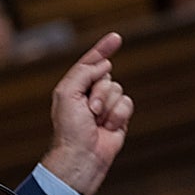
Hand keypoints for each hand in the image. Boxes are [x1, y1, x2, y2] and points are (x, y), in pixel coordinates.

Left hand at [41, 32, 133, 194]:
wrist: (83, 156)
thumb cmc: (69, 130)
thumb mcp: (67, 93)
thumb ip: (83, 72)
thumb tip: (103, 65)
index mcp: (74, 87)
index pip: (90, 63)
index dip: (102, 49)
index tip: (116, 38)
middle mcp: (90, 94)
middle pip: (106, 76)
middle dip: (100, 91)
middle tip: (90, 110)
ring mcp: (105, 106)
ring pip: (118, 89)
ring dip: (108, 105)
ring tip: (97, 121)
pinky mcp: (119, 118)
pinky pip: (127, 103)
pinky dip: (118, 114)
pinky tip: (108, 127)